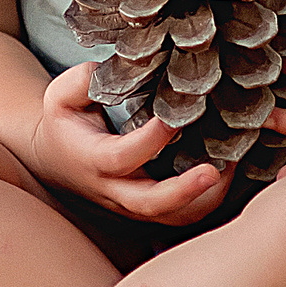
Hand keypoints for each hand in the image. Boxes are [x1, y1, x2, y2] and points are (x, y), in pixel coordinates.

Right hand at [25, 63, 230, 225]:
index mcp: (92, 159)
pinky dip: (207, 199)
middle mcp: (114, 189)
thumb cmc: (64, 122)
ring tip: (230, 166)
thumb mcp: (60, 95)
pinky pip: (182, 215)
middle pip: (150, 204)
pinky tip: (225, 170)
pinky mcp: (149, 209)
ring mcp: (132, 205)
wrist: (55, 159)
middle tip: (213, 171)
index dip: (150, 140)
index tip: (173, 118)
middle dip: (184, 191)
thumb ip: (84, 81)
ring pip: (173, 217)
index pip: (122, 157)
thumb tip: (116, 70)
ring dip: (205, 197)